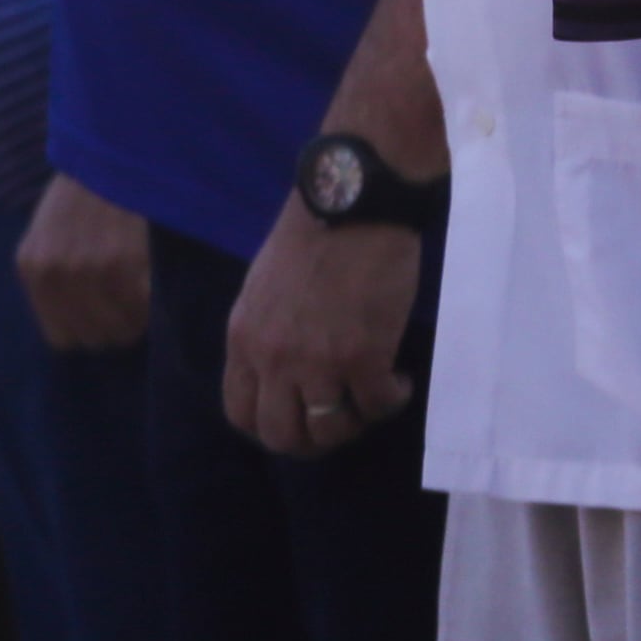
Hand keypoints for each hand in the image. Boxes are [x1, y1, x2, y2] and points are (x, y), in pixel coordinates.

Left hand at [13, 174, 152, 356]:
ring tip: (144, 290)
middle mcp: (54, 276)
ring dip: (138, 315)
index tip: (107, 313)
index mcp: (31, 268)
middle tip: (131, 303)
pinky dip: (153, 299)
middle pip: (92, 338)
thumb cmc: (85, 187)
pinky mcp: (121, 264)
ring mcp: (86, 272)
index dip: (89, 328)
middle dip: (115, 325)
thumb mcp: (48, 229)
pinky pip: (142, 307)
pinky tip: (153, 277)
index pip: (61, 338)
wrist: (111, 145)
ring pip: (120, 329)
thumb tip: (81, 322)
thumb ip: (54, 272)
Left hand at [223, 197, 422, 457]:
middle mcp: (274, 359)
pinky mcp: (364, 356)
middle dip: (312, 440)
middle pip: (281, 436)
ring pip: (330, 430)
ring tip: (372, 397)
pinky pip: (377, 405)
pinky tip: (399, 380)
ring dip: (354, 423)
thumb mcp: (263, 287)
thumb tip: (280, 371)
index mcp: (244, 339)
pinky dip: (391, 400)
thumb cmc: (313, 232)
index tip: (298, 416)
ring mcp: (318, 362)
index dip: (271, 426)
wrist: (354, 200)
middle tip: (339, 420)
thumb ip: (265, 333)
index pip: (241, 414)